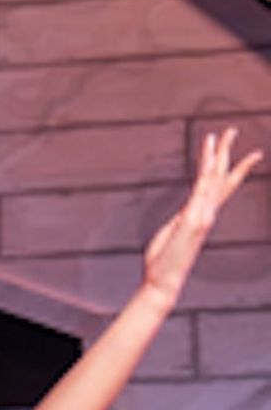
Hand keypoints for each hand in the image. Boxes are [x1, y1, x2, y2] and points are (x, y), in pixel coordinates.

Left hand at [140, 127, 258, 302]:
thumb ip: (184, 220)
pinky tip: (209, 160)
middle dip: (226, 152)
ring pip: (212, 179)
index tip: (247, 153)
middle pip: (220, 176)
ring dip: (215, 156)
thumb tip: (189, 212)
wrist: (163, 280)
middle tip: (232, 129)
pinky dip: (206, 175)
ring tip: (219, 135)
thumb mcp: (173, 234)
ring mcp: (201, 215)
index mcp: (200, 213)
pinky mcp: (192, 220)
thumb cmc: (164, 261)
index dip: (232, 168)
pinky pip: (200, 192)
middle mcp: (205, 212)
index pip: (220, 185)